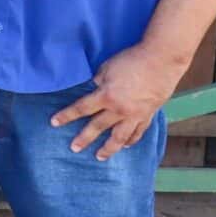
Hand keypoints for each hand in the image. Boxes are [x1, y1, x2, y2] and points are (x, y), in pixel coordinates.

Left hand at [52, 40, 185, 158]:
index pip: (81, 108)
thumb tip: (93, 89)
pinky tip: (125, 146)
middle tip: (74, 148)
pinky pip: (138, 132)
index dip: (66, 116)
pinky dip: (131, 140)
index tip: (54, 123)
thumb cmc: (131, 61)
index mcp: (106, 96)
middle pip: (98, 127)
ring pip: (120, 136)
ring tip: (100, 156)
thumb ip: (98, 82)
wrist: (161, 60)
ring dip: (109, 148)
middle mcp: (120, 110)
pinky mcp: (149, 114)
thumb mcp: (106, 68)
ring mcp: (136, 114)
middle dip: (84, 138)